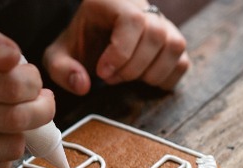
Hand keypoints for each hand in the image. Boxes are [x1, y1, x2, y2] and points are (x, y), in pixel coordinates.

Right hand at [0, 25, 54, 167]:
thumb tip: (10, 58)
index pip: (9, 85)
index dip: (32, 83)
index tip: (31, 81)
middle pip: (14, 118)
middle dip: (40, 110)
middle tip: (39, 103)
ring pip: (10, 146)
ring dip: (21, 134)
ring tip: (8, 121)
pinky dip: (4, 156)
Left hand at [43, 0, 190, 94]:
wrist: (98, 36)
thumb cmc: (82, 43)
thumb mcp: (60, 54)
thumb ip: (62, 69)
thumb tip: (83, 85)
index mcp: (113, 1)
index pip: (132, 20)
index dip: (121, 51)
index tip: (102, 72)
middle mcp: (144, 8)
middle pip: (155, 35)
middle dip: (133, 67)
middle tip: (111, 78)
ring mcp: (164, 25)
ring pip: (174, 47)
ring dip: (152, 73)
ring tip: (128, 78)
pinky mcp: (175, 42)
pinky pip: (182, 62)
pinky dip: (165, 78)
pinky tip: (144, 79)